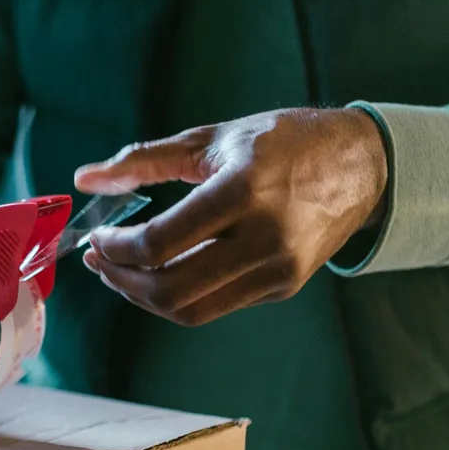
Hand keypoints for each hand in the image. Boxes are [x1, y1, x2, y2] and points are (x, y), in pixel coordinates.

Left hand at [73, 107, 388, 325]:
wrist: (363, 164)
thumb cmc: (283, 142)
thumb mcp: (212, 139)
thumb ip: (144, 159)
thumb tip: (85, 178)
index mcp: (243, 191)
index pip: (160, 243)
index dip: (117, 249)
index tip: (98, 239)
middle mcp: (265, 237)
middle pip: (170, 290)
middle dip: (123, 281)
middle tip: (100, 262)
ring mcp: (278, 269)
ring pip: (190, 310)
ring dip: (144, 297)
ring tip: (122, 272)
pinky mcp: (284, 287)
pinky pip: (216, 305)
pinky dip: (178, 296)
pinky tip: (160, 273)